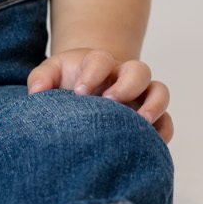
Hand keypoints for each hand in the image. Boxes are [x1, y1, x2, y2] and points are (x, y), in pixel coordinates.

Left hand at [27, 49, 174, 144]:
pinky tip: (151, 143)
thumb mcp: (52, 74)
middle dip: (126, 85)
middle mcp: (124, 77)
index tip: (79, 91)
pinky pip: (167, 122)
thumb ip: (41, 78)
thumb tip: (36, 92)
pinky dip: (163, 131)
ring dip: (153, 104)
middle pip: (138, 70)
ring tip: (139, 121)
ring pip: (159, 91)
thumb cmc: (69, 82)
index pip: (101, 60)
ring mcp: (141, 96)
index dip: (93, 73)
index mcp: (99, 64)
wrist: (86, 90)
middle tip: (110, 101)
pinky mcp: (151, 118)